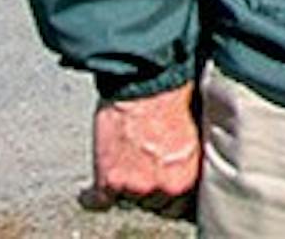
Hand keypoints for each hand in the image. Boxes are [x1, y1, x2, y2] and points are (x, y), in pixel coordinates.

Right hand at [82, 82, 198, 218]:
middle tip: (143, 167)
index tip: (162, 182)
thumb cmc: (172, 96)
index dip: (168, 189)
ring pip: (126, 200)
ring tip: (124, 164)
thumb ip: (184, 156)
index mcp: (188, 174)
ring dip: (124, 186)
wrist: (145, 81)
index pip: (178, 200)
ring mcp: (133, 186)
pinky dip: (93, 195)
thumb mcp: (191, 130)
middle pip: (152, 201)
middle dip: (148, 185)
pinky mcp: (107, 181)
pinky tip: (94, 188)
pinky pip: (98, 202)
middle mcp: (163, 186)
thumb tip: (180, 162)